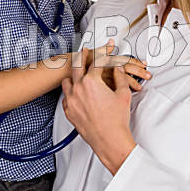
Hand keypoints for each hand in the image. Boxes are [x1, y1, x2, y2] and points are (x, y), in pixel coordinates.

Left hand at [61, 47, 137, 174]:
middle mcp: (78, 89)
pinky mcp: (68, 111)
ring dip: (73, 76)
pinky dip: (71, 93)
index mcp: (92, 82)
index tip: (104, 51)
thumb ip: (120, 78)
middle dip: (82, 56)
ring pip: (67, 82)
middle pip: (77, 66)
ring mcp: (71, 100)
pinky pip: (65, 97)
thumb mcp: (123, 94)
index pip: (96, 62)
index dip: (102, 55)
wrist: (109, 139)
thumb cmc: (116, 120)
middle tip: (85, 51)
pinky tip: (77, 93)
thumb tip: (118, 70)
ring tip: (78, 74)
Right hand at [84, 38, 150, 91]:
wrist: (68, 70)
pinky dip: (121, 91)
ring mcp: (104, 78)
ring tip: (140, 86)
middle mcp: (107, 68)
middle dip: (138, 72)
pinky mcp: (100, 87)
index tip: (145, 64)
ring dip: (132, 82)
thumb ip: (104, 50)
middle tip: (148, 75)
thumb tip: (112, 43)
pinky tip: (128, 94)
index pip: (125, 60)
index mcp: (108, 60)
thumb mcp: (94, 54)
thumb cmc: (82, 64)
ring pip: (121, 80)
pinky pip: (113, 89)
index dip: (136, 62)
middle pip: (126, 69)